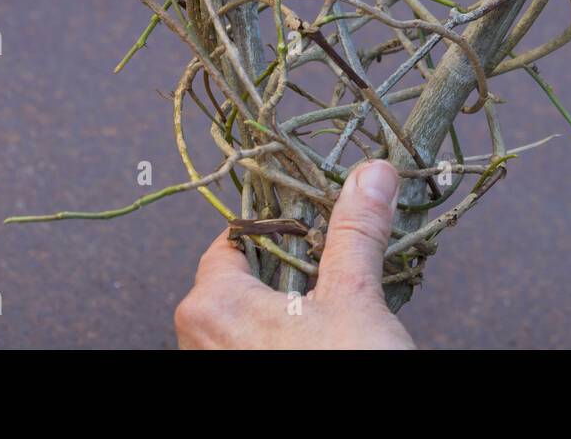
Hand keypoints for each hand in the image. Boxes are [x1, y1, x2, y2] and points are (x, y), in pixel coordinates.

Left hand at [175, 159, 415, 348]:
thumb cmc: (342, 370)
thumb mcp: (356, 297)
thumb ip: (356, 231)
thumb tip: (371, 175)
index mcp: (210, 304)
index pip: (234, 239)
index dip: (280, 225)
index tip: (318, 221)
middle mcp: (199, 342)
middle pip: (244, 279)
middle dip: (293, 269)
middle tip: (338, 265)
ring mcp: (217, 371)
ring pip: (252, 320)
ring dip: (294, 309)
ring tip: (339, 307)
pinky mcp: (237, 395)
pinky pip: (256, 352)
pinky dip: (289, 342)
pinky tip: (329, 342)